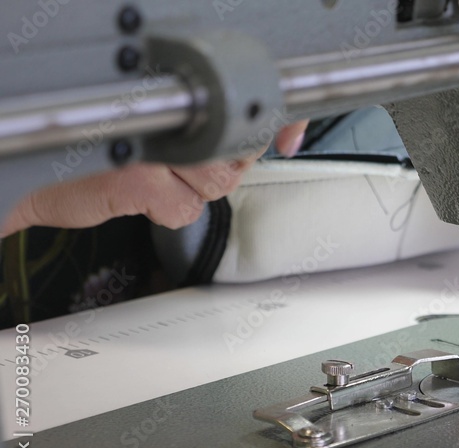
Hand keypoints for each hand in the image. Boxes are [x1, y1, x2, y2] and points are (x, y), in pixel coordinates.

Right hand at [1, 121, 308, 236]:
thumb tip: (254, 137)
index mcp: (169, 89)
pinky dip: (166, 209)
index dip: (267, 125)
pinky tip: (141, 194)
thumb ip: (198, 122)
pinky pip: (184, 208)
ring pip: (215, 184)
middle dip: (218, 167)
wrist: (34, 171)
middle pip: (234, 155)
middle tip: (184, 163)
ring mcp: (151, 146)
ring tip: (155, 174)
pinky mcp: (136, 179)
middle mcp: (162, 111)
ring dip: (189, 190)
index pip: (242, 109)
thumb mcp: (150, 121)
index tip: (286, 135)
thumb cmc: (90, 149)